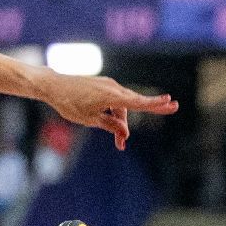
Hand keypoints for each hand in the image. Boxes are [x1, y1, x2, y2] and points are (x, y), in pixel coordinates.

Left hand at [39, 71, 178, 150]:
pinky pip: (114, 99)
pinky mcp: (102, 84)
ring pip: (122, 105)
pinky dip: (114, 112)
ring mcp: (107, 84)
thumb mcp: (90, 119)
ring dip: (120, 121)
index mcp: (111, 96)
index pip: (139, 102)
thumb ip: (110, 125)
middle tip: (124, 141)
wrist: (53, 86)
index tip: (172, 103)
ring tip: (116, 141)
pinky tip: (107, 121)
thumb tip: (124, 132)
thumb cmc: (69, 104)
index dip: (156, 105)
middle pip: (131, 107)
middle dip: (128, 125)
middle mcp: (113, 88)